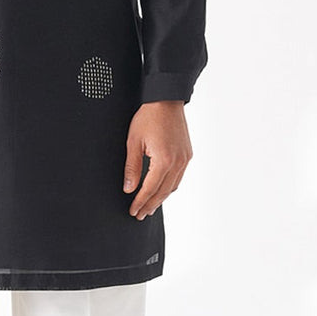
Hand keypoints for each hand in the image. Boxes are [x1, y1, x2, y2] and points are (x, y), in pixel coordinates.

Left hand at [123, 101, 192, 218]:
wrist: (166, 100)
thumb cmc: (148, 117)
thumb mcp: (133, 142)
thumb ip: (132, 167)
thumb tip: (129, 189)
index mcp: (163, 160)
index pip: (150, 189)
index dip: (140, 202)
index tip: (133, 211)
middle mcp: (178, 162)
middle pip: (163, 192)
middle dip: (150, 205)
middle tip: (140, 215)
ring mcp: (185, 159)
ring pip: (173, 187)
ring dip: (160, 198)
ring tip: (149, 207)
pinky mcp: (187, 154)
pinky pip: (178, 177)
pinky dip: (169, 187)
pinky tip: (161, 190)